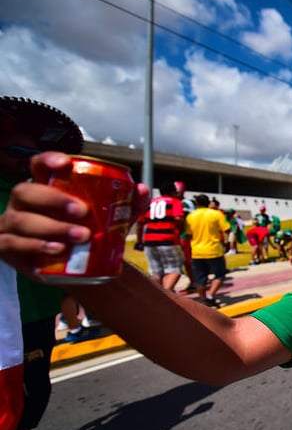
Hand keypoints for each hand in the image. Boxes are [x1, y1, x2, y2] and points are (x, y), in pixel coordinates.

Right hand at [0, 152, 150, 276]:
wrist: (79, 269)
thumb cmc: (88, 236)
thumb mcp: (110, 220)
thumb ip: (126, 206)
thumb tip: (140, 190)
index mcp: (45, 188)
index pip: (38, 166)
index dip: (47, 160)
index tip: (65, 163)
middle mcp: (24, 203)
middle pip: (26, 191)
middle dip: (54, 199)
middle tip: (82, 211)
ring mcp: (12, 225)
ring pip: (22, 220)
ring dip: (52, 227)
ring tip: (81, 236)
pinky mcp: (8, 248)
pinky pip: (14, 244)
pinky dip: (36, 246)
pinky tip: (58, 249)